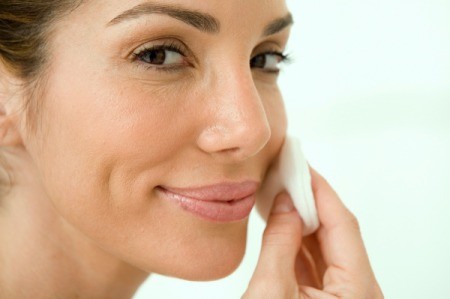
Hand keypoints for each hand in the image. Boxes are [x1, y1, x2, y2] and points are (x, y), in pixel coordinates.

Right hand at [243, 167, 383, 297]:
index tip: (301, 166)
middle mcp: (358, 291)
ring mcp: (345, 295)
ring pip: (327, 244)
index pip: (343, 225)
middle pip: (338, 232)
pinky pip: (317, 259)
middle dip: (310, 202)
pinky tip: (283, 222)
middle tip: (289, 173)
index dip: (320, 191)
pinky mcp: (328, 297)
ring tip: (283, 193)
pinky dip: (299, 240)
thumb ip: (279, 245)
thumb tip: (285, 204)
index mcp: (356, 291)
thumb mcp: (269, 292)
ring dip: (303, 219)